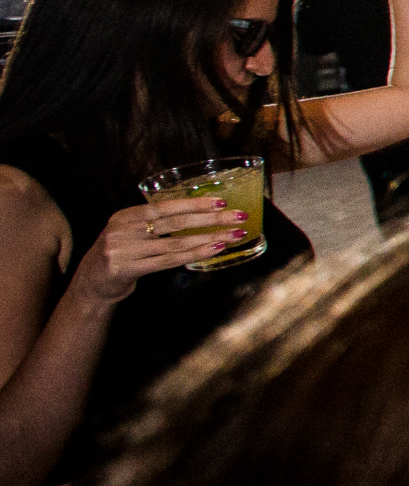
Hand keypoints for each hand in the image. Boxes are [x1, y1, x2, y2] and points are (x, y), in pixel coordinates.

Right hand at [72, 199, 252, 304]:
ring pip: (176, 243)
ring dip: (210, 238)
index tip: (222, 203)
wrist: (91, 283)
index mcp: (126, 215)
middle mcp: (123, 229)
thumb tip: (200, 213)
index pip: (166, 206)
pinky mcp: (126, 269)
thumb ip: (156, 222)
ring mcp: (124, 249)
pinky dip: (195, 255)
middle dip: (211, 219)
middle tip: (239, 217)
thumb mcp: (131, 231)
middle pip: (175, 223)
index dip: (195, 204)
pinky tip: (214, 249)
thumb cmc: (121, 253)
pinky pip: (168, 261)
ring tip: (234, 236)